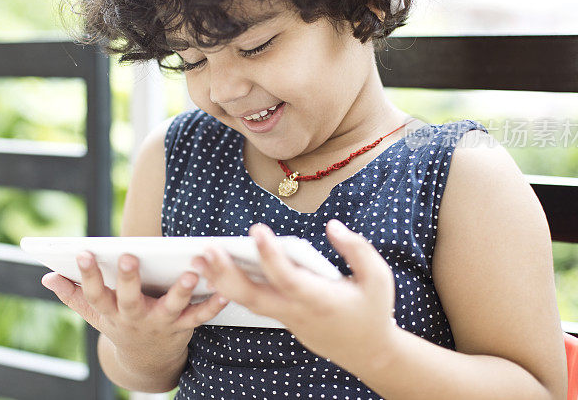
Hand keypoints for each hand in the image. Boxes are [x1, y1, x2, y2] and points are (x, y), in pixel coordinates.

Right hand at [41, 251, 229, 367]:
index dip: (87, 275)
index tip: (82, 252)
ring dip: (181, 290)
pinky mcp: (183, 327)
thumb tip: (47, 276)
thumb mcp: (95, 314)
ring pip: (171, 307)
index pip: (94, 293)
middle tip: (129, 256)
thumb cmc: (119, 325)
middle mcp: (134, 318)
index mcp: (111, 312)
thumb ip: (73, 295)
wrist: (146, 362)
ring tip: (190, 271)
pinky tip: (223, 290)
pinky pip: (199, 317)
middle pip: (129, 299)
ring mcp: (160, 323)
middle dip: (128, 279)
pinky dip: (212, 305)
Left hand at [191, 219, 397, 369]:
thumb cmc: (373, 309)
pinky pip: (251, 304)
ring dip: (221, 280)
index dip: (271, 256)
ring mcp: (286, 317)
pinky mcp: (281, 317)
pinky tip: (213, 272)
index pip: (289, 278)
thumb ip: (356, 249)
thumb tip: (332, 225)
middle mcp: (297, 311)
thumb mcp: (379, 277)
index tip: (256, 230)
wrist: (368, 351)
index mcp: (320, 299)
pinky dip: (230, 289)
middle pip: (255, 296)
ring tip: (198, 257)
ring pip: (247, 302)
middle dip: (228, 274)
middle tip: (207, 249)